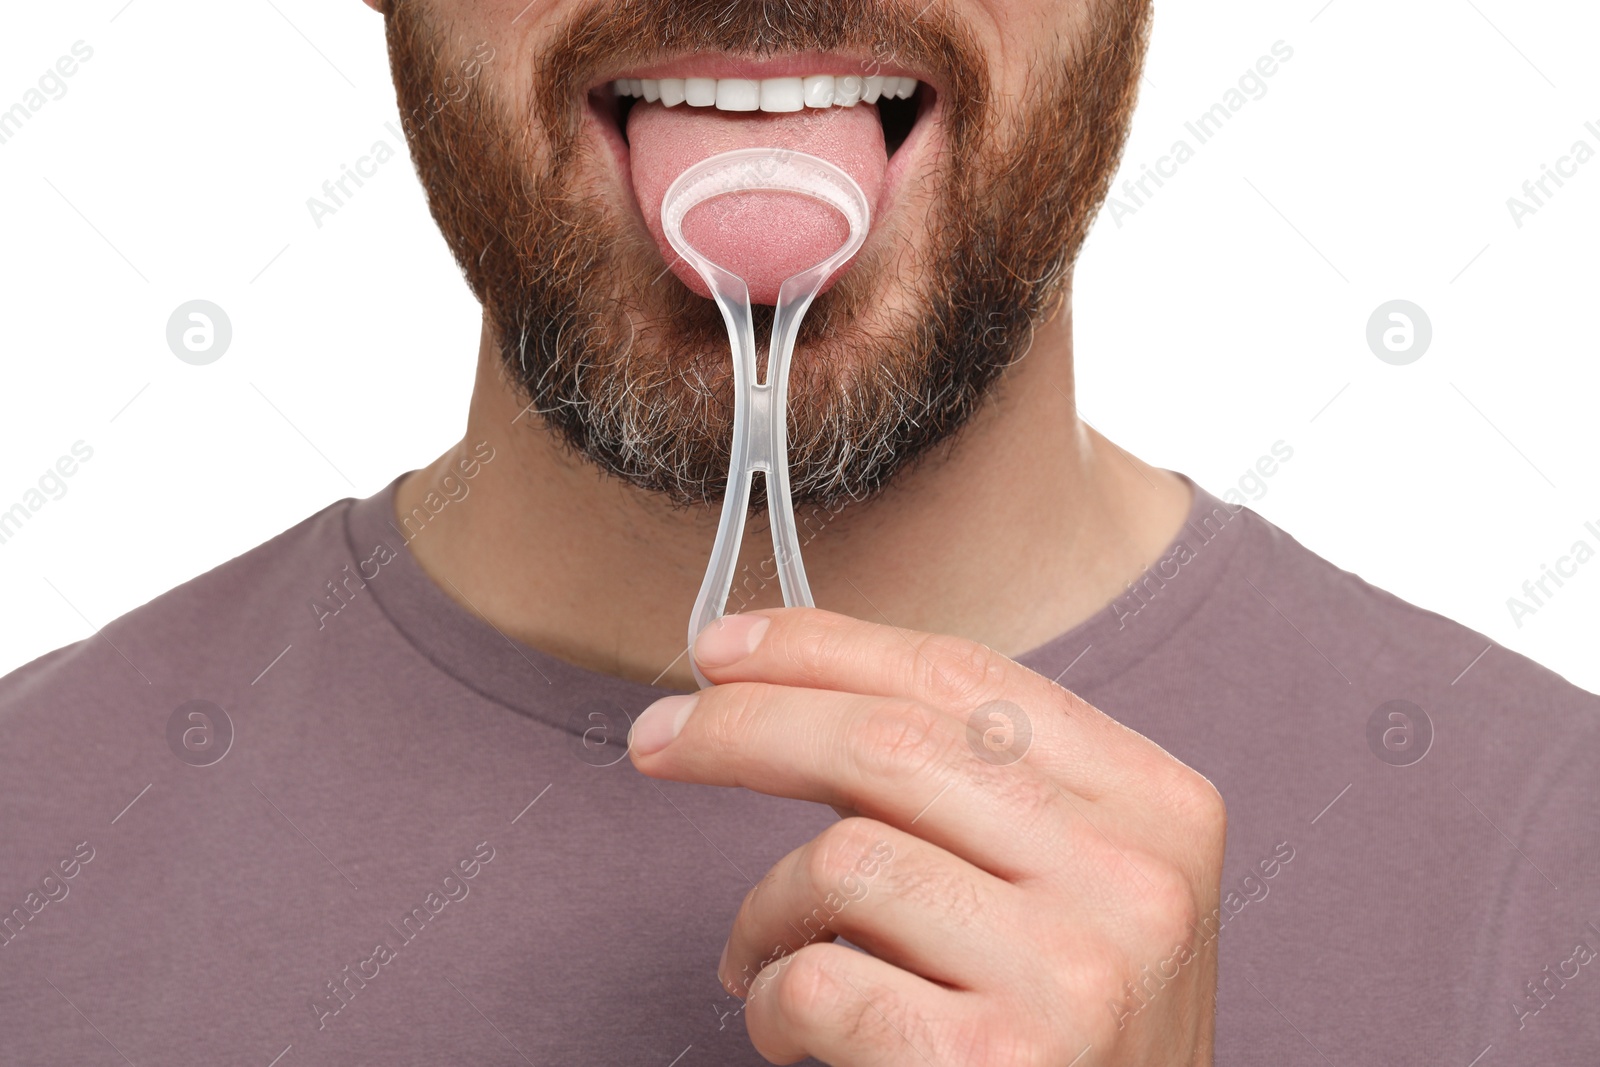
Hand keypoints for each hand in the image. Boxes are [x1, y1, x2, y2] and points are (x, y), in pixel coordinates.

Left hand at [629, 607, 1224, 1065]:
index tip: (723, 649)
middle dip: (744, 728)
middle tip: (658, 742)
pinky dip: (774, 1001)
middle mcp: (1134, 879)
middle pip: (888, 742)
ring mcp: (1074, 974)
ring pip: (842, 859)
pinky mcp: (996, 1063)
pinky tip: (794, 1029)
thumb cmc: (1065, 1033)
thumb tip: (794, 688)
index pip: (965, 678)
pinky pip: (818, 981)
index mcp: (1158, 805)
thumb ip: (977, 790)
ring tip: (768, 957)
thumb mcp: (1071, 887)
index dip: (824, 647)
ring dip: (767, 910)